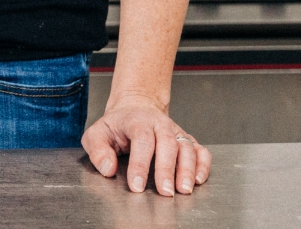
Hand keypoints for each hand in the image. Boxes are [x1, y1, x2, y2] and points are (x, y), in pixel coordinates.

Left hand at [82, 94, 211, 195]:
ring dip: (187, 169)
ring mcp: (175, 132)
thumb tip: (108, 168)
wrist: (136, 108)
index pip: (141, 140)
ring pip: (186, 147)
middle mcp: (159, 124)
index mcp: (136, 121)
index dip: (140, 164)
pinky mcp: (187, 141)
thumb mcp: (97, 133)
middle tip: (165, 192)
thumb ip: (97, 149)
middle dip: (166, 169)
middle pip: (167, 143)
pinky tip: (198, 180)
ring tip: (183, 190)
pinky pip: (201, 151)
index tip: (136, 186)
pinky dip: (203, 165)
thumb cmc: (117, 126)